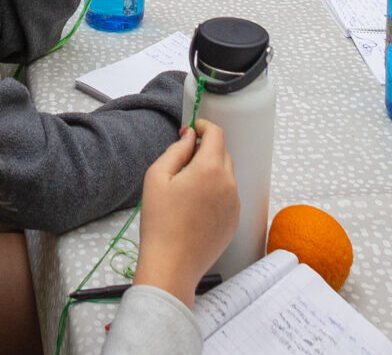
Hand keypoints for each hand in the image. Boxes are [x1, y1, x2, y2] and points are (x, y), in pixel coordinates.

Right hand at [132, 121, 238, 305]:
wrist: (172, 265)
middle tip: (181, 160)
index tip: (191, 129)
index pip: (216, 134)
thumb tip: (189, 136)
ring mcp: (235, 204)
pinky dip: (215, 192)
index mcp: (210, 169)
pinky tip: (194, 206)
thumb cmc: (160, 223)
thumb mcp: (157, 177)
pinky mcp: (234, 221)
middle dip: (205, 149)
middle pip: (222, 153)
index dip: (203, 126)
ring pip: (225, 175)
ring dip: (210, 171)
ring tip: (185, 188)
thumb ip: (176, 150)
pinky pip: (228, 195)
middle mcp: (229, 184)